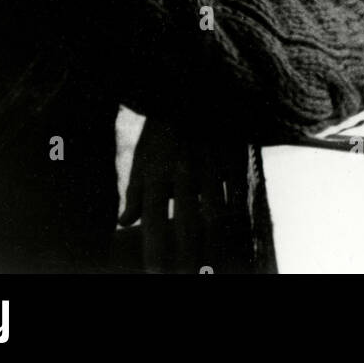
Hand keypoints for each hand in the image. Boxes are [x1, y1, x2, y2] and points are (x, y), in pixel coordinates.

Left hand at [119, 119, 245, 272]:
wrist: (193, 86)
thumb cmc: (163, 124)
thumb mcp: (142, 153)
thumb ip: (135, 190)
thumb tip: (125, 222)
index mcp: (156, 170)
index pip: (154, 220)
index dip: (155, 250)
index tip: (156, 274)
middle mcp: (182, 171)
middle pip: (187, 224)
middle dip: (187, 257)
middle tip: (188, 277)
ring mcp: (209, 164)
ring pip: (215, 213)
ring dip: (214, 243)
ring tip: (213, 266)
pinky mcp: (232, 155)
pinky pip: (236, 192)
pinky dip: (236, 215)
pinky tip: (238, 234)